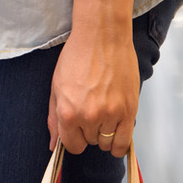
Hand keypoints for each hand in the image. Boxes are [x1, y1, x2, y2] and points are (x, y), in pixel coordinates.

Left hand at [47, 0, 139, 158]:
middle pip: (90, 142)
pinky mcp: (129, 111)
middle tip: (92, 109)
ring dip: (105, 132)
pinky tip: (116, 129)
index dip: (75, 138)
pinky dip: (119, 142)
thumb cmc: (77, 56)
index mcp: (67, 112)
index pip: (73, 145)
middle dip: (89, 130)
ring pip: (107, 143)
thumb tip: (54, 145)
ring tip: (105, 112)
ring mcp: (110, 115)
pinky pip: (124, 142)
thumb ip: (54, 119)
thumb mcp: (56, 86)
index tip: (78, 128)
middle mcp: (88, 117)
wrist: (102, 36)